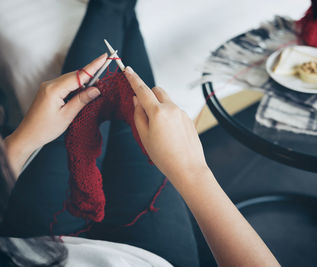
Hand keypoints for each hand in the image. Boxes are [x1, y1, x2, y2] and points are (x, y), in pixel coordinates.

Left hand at [5, 53, 106, 175]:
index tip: (104, 57)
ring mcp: (48, 87)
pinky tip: (82, 94)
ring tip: (95, 90)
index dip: (93, 66)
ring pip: (71, 80)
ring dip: (83, 84)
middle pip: (75, 76)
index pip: (78, 75)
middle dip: (90, 76)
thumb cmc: (45, 129)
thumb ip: (81, 100)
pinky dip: (75, 88)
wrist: (27, 136)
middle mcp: (50, 84)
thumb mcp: (67, 116)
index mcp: (54, 89)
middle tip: (104, 79)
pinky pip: (65, 85)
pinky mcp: (48, 92)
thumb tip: (96, 89)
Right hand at [124, 66, 208, 185]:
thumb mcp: (144, 137)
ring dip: (159, 105)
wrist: (188, 168)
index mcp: (158, 112)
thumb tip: (137, 100)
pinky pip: (174, 110)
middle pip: (157, 90)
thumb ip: (139, 115)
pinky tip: (168, 134)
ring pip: (166, 100)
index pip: (143, 89)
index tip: (128, 70)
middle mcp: (171, 108)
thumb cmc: (164, 156)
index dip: (133, 79)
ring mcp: (181, 112)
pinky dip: (168, 115)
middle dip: (149, 94)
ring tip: (158, 129)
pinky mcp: (188, 118)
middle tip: (144, 110)